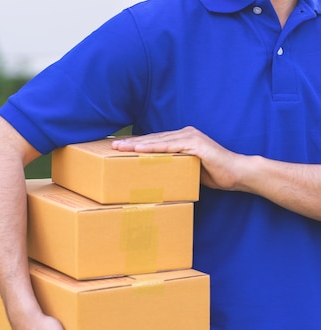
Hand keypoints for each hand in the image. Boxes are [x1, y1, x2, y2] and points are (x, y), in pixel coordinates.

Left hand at [111, 127, 246, 190]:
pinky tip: (139, 150)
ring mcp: (190, 137)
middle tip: (111, 146)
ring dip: (136, 145)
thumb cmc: (214, 174)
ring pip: (157, 141)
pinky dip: (153, 149)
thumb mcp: (187, 171)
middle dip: (131, 143)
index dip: (136, 144)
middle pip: (152, 139)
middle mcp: (184, 134)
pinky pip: (169, 147)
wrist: (237, 174)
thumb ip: (173, 168)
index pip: (154, 142)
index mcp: (181, 139)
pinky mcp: (195, 144)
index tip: (119, 148)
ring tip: (119, 148)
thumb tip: (155, 176)